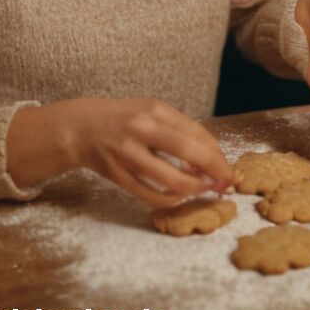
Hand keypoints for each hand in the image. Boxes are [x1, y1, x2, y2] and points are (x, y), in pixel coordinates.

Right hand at [7, 99, 233, 207]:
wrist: (81, 127)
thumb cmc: (126, 120)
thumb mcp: (152, 112)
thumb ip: (178, 130)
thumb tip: (210, 156)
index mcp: (156, 110)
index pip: (196, 132)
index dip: (216, 153)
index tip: (228, 167)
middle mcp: (142, 128)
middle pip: (187, 150)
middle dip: (212, 169)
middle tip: (225, 182)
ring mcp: (127, 152)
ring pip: (168, 178)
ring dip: (192, 188)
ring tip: (203, 190)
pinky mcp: (115, 174)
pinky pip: (147, 194)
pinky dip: (168, 199)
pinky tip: (178, 197)